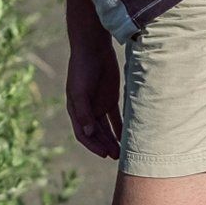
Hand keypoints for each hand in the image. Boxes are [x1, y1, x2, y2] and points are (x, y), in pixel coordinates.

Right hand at [65, 40, 122, 160]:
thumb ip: (84, 111)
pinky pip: (116, 116)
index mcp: (76, 110)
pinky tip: (129, 135)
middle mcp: (87, 110)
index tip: (105, 154)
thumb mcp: (80, 91)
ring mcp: (99, 104)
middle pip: (97, 134)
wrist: (93, 49)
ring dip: (113, 139)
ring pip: (107, 127)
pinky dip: (121, 126)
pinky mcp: (110, 98)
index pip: (84, 134)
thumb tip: (88, 132)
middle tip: (117, 156)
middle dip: (106, 145)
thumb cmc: (82, 69)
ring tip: (123, 151)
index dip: (93, 145)